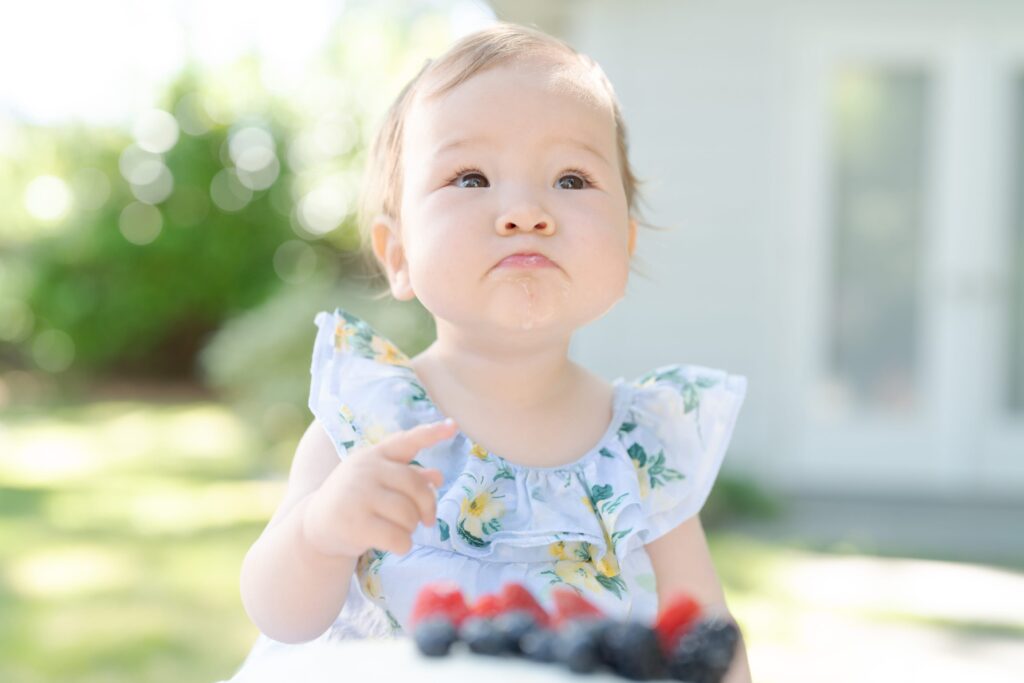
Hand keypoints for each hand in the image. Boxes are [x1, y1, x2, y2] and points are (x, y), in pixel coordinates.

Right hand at [302, 419, 457, 557]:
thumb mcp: (377, 482)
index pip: (406, 441)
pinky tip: (396, 545)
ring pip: (409, 515)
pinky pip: (398, 537)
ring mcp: (359, 495)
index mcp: (374, 456)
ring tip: (401, 531)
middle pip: (416, 487)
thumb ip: (407, 475)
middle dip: (427, 508)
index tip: (454, 426)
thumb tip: (438, 476)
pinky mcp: (356, 523)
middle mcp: (366, 470)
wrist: (314, 526)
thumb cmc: (354, 501)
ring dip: (412, 529)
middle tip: (426, 521)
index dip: (431, 434)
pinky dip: (404, 545)